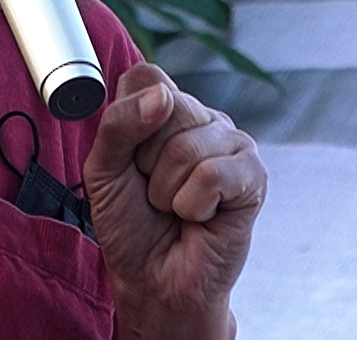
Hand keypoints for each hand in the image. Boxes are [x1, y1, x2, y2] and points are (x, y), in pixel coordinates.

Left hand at [84, 63, 264, 339]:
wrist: (152, 279)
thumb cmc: (129, 223)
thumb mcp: (103, 169)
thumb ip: (119, 124)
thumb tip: (162, 96)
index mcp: (166, 108)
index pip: (146, 76)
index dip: (128, 118)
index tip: (128, 157)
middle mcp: (203, 119)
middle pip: (167, 106)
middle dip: (145, 161)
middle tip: (153, 189)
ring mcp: (232, 144)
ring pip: (186, 148)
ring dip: (166, 191)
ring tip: (174, 207)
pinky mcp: (254, 176)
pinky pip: (213, 176)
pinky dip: (193, 206)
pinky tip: (199, 217)